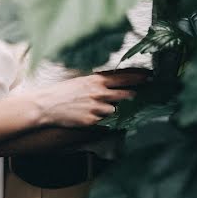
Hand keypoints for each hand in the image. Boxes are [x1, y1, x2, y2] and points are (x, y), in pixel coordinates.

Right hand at [29, 68, 150, 127]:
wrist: (46, 105)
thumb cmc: (62, 92)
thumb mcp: (81, 81)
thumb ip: (98, 82)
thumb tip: (113, 82)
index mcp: (96, 81)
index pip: (123, 77)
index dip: (139, 77)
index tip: (150, 76)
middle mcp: (99, 93)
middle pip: (126, 94)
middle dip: (135, 95)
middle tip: (143, 94)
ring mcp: (96, 108)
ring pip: (116, 110)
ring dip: (116, 110)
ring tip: (112, 109)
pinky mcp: (92, 121)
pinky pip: (105, 121)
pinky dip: (105, 120)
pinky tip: (99, 118)